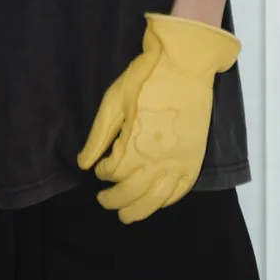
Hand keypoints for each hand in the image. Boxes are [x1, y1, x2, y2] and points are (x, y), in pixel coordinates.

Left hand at [76, 12, 241, 223]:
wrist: (184, 64)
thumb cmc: (145, 79)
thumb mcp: (113, 102)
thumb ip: (98, 137)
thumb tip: (84, 165)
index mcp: (135, 145)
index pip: (114, 173)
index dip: (103, 173)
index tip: (100, 168)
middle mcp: (158, 160)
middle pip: (132, 193)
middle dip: (114, 200)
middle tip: (104, 201)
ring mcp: (179, 161)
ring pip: (157, 199)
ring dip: (139, 210)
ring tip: (126, 215)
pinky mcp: (195, 157)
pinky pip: (181, 189)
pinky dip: (168, 200)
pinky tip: (157, 201)